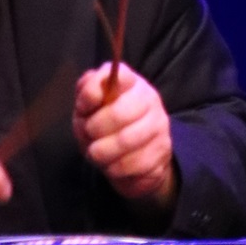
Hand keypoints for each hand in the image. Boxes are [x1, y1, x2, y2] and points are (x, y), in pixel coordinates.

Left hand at [73, 63, 178, 212]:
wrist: (132, 159)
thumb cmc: (104, 126)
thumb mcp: (89, 108)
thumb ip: (86, 92)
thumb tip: (92, 91)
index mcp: (130, 83)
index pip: (118, 75)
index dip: (94, 90)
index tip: (82, 107)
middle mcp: (150, 99)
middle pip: (118, 113)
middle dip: (94, 129)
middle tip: (88, 136)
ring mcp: (159, 125)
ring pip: (126, 141)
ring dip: (102, 152)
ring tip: (97, 153)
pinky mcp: (163, 151)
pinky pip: (134, 163)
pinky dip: (115, 168)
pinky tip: (112, 165)